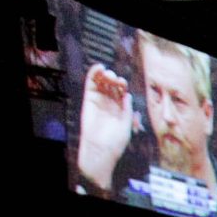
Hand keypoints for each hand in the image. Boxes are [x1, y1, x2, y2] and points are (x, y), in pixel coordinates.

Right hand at [76, 62, 131, 189]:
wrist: (100, 149)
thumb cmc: (116, 141)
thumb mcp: (127, 125)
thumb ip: (128, 110)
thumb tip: (128, 95)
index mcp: (121, 109)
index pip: (122, 92)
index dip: (122, 86)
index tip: (123, 84)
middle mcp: (110, 104)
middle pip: (112, 86)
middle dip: (115, 80)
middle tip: (117, 80)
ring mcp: (99, 101)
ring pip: (102, 83)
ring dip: (106, 75)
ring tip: (108, 74)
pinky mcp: (89, 100)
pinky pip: (90, 84)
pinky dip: (93, 74)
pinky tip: (99, 67)